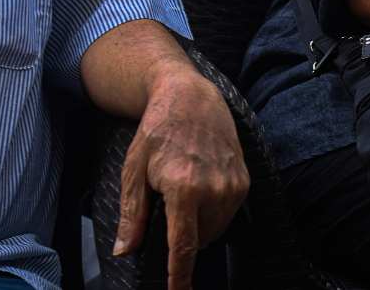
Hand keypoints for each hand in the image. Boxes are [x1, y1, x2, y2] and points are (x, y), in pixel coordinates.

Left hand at [113, 64, 249, 289]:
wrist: (191, 98)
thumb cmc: (158, 131)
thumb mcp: (134, 171)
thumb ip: (131, 215)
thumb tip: (125, 250)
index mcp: (183, 188)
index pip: (184, 246)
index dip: (180, 276)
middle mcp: (214, 188)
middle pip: (201, 239)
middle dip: (184, 239)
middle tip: (168, 213)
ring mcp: (233, 183)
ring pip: (217, 228)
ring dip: (201, 227)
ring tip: (185, 197)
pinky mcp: (244, 178)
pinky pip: (230, 212)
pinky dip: (214, 212)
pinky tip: (201, 191)